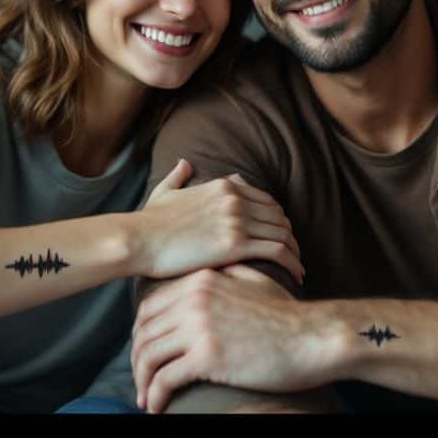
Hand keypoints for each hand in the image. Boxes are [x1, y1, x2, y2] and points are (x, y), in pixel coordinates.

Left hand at [130, 264, 331, 412]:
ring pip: (149, 356)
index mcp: (201, 281)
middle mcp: (195, 300)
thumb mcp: (256, 281)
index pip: (150, 308)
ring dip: (142, 382)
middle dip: (137, 361)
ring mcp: (200, 327)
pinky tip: (157, 407)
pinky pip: (165, 379)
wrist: (313, 338)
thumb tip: (217, 272)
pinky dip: (155, 396)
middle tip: (141, 381)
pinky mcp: (207, 356)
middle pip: (144, 332)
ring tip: (146, 399)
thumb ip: (230, 274)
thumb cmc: (288, 316)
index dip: (141, 335)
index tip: (144, 355)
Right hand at [132, 160, 303, 284]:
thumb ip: (178, 176)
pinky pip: (277, 251)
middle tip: (293, 254)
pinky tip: (296, 274)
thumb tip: (183, 163)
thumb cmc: (149, 221)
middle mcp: (235, 199)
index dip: (277, 218)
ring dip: (295, 251)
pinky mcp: (235, 244)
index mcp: (224, 186)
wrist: (139, 239)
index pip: (266, 200)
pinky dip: (292, 262)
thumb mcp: (165, 191)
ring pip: (283, 233)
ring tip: (298, 267)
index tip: (280, 234)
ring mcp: (237, 220)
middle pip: (279, 217)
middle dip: (289, 235)